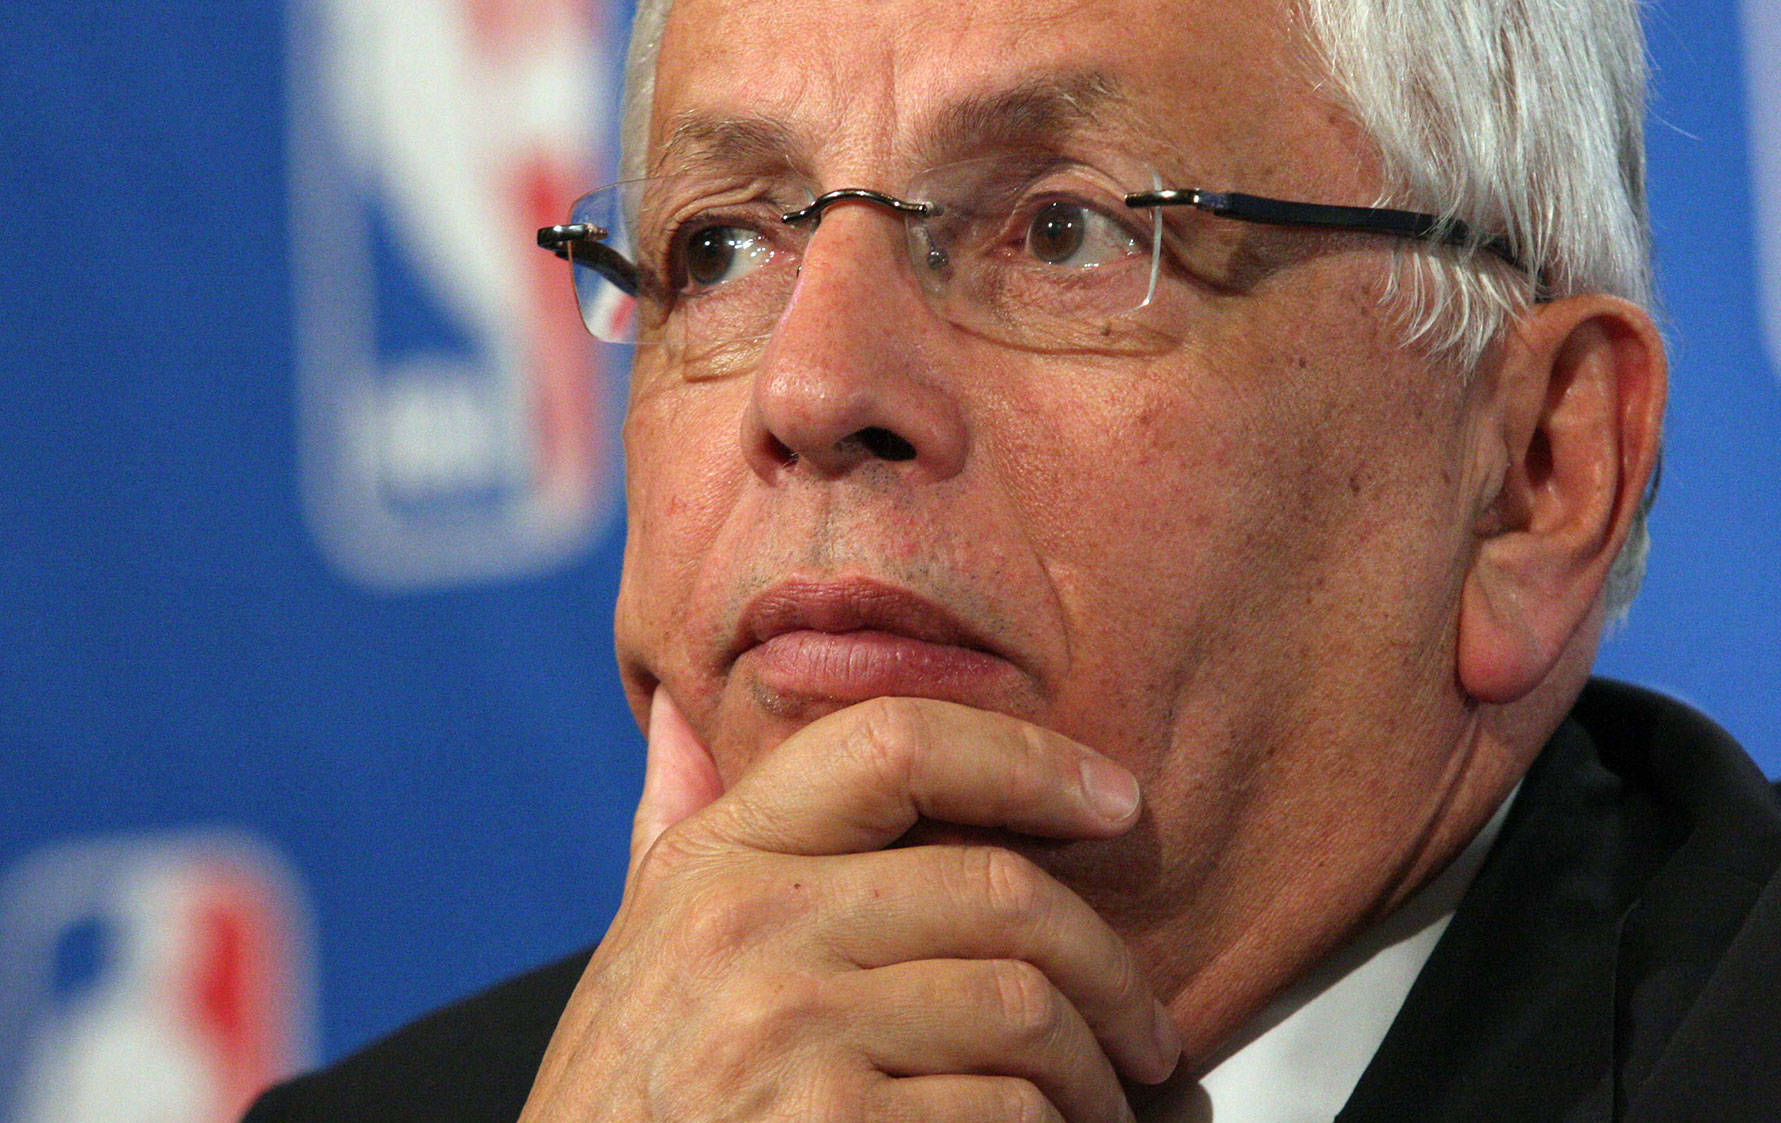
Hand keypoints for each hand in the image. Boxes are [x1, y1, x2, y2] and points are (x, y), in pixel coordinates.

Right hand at [519, 691, 1179, 1121]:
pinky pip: (1003, 1112)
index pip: (896, 741)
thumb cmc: (627, 1096)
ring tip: (1106, 1108)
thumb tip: (686, 706)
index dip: (1029, 757)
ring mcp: (788, 1030)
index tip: (1115, 799)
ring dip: (1095, 1077)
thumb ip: (673, 821)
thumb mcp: (638, 943)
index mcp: (718, 860)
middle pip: (1001, 890)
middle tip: (1147, 1031)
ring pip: (1024, 1011)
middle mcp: (752, 928)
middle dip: (1109, 970)